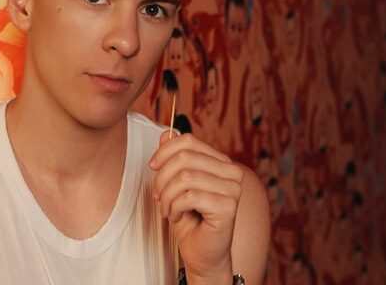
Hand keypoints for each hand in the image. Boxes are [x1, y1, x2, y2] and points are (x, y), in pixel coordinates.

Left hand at [150, 132, 241, 283]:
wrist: (201, 252)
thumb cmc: (189, 218)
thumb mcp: (175, 184)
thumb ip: (174, 158)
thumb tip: (167, 133)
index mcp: (221, 162)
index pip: (189, 141)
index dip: (164, 150)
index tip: (152, 166)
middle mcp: (232, 172)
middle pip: (185, 157)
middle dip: (162, 177)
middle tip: (157, 195)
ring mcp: (233, 189)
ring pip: (185, 177)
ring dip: (166, 196)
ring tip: (165, 208)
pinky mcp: (228, 207)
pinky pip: (190, 196)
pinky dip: (174, 207)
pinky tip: (175, 216)